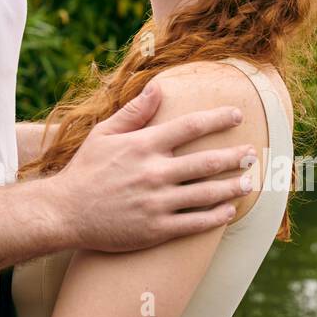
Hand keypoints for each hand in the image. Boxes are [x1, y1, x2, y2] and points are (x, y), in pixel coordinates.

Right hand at [56, 83, 253, 251]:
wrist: (64, 212)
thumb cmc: (85, 170)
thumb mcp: (105, 134)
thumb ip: (135, 112)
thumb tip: (158, 88)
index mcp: (144, 146)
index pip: (190, 127)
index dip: (218, 119)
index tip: (238, 114)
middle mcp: (154, 172)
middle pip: (206, 162)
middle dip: (235, 156)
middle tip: (252, 153)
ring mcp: (157, 202)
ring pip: (206, 193)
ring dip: (232, 186)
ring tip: (249, 182)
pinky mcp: (156, 229)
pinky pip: (195, 223)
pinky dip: (216, 216)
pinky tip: (229, 211)